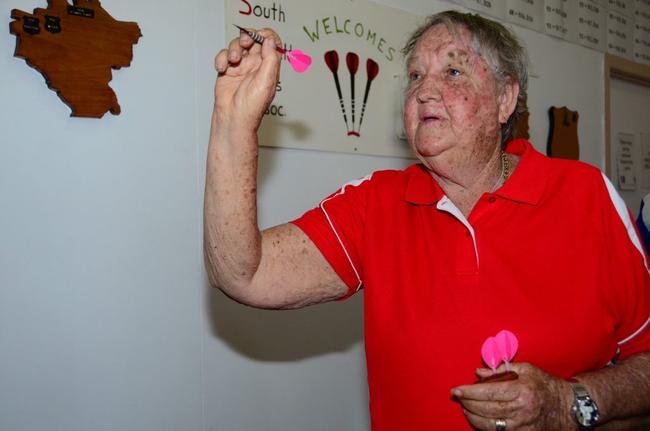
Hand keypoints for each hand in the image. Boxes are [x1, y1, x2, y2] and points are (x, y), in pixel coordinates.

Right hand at [213, 28, 281, 132]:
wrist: (233, 118)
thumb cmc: (252, 107)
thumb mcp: (266, 81)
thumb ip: (270, 59)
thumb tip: (270, 41)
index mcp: (269, 66)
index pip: (271, 42)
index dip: (266, 35)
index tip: (259, 37)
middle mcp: (256, 64)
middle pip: (253, 39)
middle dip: (248, 36)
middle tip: (245, 43)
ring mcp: (241, 66)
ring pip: (237, 44)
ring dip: (234, 49)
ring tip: (233, 61)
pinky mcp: (228, 70)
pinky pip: (224, 55)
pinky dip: (221, 58)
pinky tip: (222, 69)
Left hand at [451, 362, 574, 429]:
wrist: (568, 407)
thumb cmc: (545, 385)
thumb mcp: (526, 370)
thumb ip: (501, 370)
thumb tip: (478, 372)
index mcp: (521, 391)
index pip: (488, 392)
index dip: (469, 392)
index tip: (456, 389)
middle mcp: (521, 410)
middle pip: (486, 409)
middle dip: (467, 403)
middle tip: (459, 397)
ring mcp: (522, 426)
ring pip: (489, 425)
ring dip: (473, 416)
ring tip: (466, 408)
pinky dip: (485, 426)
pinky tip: (479, 418)